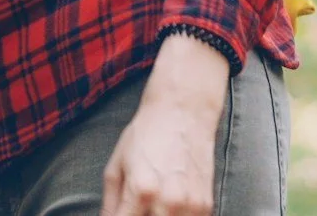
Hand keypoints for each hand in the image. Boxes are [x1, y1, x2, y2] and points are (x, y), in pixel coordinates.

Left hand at [101, 32, 230, 215]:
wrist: (183, 111)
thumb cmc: (146, 134)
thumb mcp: (117, 164)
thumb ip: (110, 202)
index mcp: (141, 190)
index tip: (121, 214)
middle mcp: (168, 201)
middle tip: (136, 207)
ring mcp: (190, 205)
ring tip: (152, 205)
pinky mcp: (206, 205)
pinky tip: (169, 205)